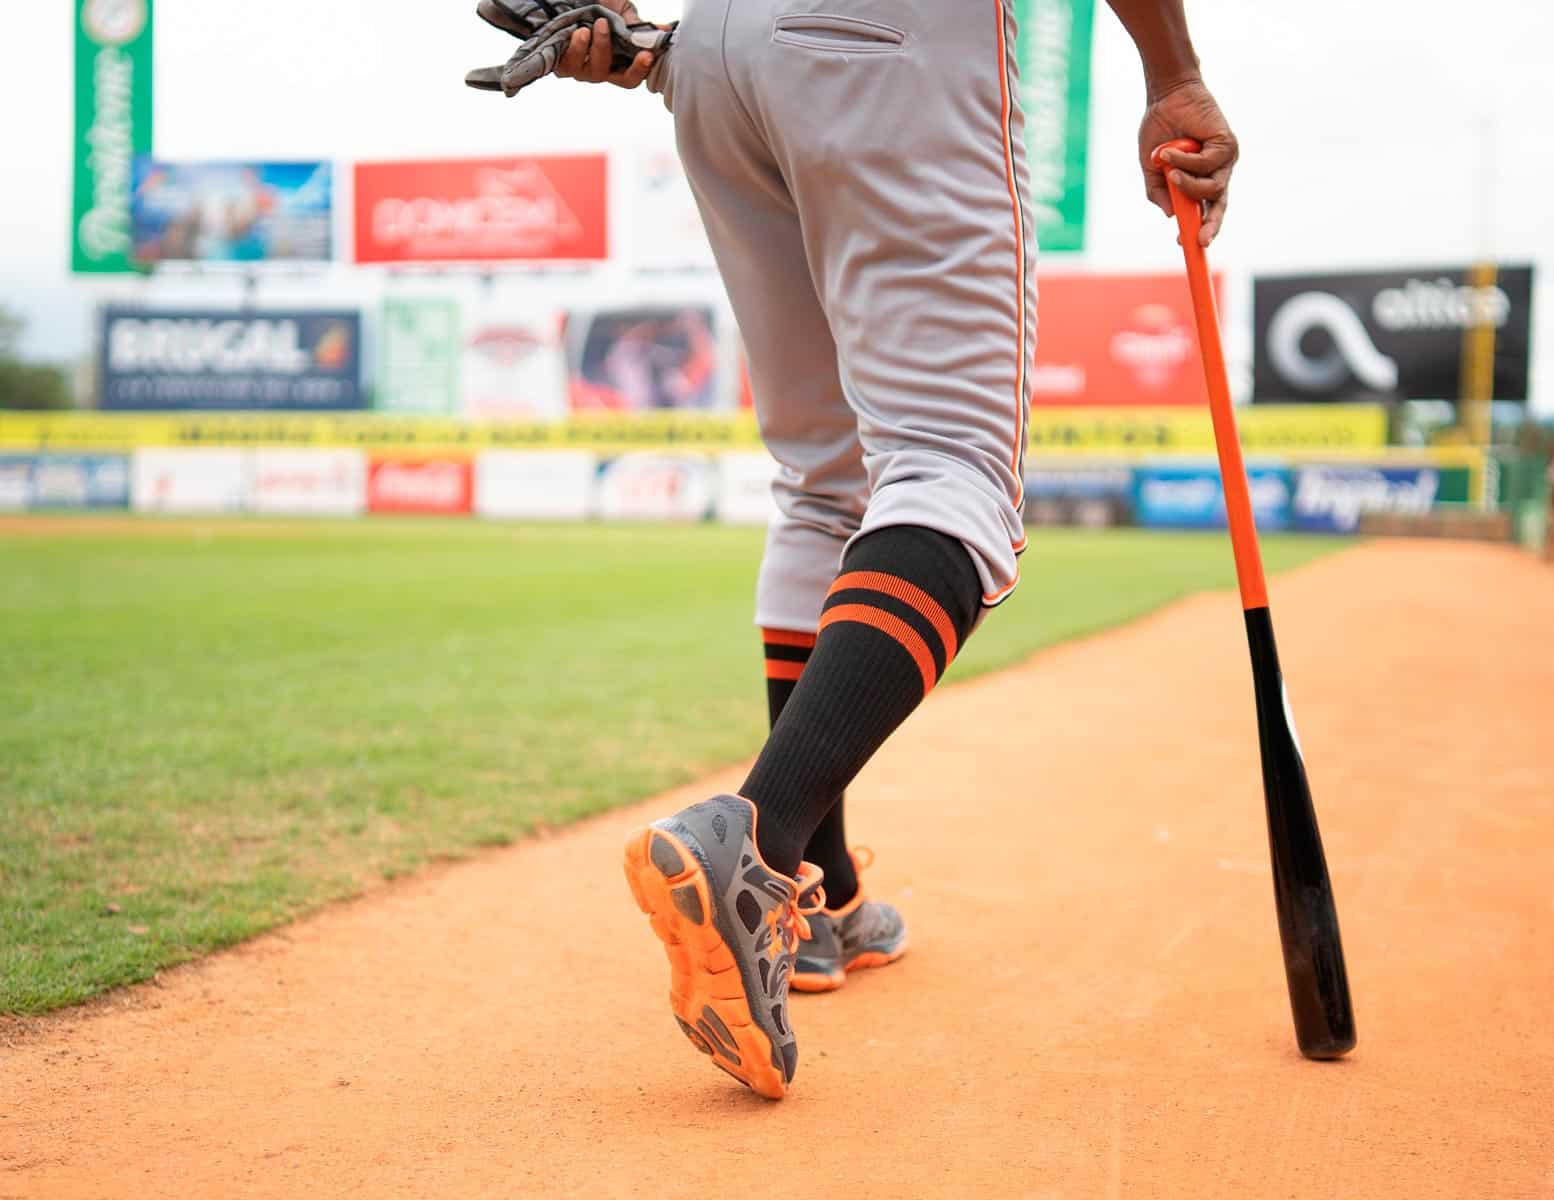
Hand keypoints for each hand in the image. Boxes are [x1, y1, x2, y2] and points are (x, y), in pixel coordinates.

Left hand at [553, 0, 655, 87]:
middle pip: (610, 76)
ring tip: (584, 29)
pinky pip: (568, 67)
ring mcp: (581, 69)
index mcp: (619, 61)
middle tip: (604, 24)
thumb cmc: (599, 5)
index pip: (632, 77)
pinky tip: (575, 33)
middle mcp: (601, 69)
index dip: (640, 70)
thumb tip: (664, 31)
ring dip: (589, 49)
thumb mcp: (622, 12)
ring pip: (590, 71)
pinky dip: (573, 50)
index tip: (647, 55)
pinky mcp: (561, 65)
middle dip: (607, 51)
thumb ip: (639, 26)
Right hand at [1137, 78, 1237, 244]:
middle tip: (1199, 240)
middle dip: (1210, 225)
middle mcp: (1216, 171)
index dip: (1200, 228)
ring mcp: (1224, 159)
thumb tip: (1171, 215)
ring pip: (1212, 189)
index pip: (1206, 209)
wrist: (1167, 96)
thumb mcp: (1151, 167)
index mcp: (1200, 179)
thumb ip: (1158, 191)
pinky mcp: (1227, 144)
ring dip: (1186, 183)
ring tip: (1168, 170)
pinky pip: (1208, 165)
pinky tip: (1172, 151)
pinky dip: (1186, 161)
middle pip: (1219, 206)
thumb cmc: (1159, 129)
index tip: (1185, 243)